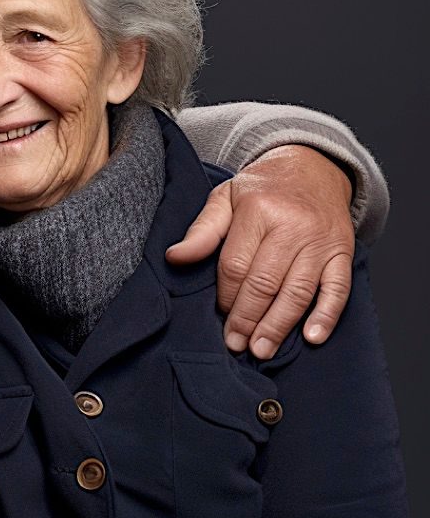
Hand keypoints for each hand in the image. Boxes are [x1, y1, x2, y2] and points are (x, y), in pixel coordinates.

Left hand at [165, 144, 354, 359]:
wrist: (312, 167)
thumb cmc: (262, 188)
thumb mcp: (224, 198)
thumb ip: (201, 231)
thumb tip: (174, 258)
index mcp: (259, 210)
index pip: (236, 265)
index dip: (226, 295)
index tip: (219, 315)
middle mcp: (293, 226)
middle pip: (265, 283)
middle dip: (247, 319)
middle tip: (235, 344)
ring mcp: (321, 241)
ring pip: (298, 292)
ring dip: (278, 326)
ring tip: (262, 350)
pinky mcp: (343, 252)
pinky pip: (338, 289)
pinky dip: (326, 315)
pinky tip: (311, 337)